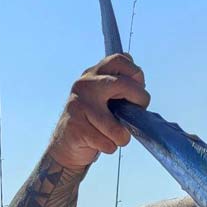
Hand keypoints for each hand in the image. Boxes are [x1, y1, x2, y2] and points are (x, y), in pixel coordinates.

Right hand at [48, 53, 149, 169]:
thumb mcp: (109, 98)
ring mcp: (78, 104)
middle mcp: (85, 84)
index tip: (137, 92)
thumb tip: (139, 81)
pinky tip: (98, 143)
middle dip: (140, 100)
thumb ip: (123, 87)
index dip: (136, 75)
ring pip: (117, 126)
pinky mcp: (75, 126)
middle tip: (134, 114)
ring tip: (113, 136)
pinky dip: (110, 147)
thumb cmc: (96, 122)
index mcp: (95, 74)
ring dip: (122, 137)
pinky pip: (108, 142)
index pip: (120, 59)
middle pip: (124, 84)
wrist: (66, 145)